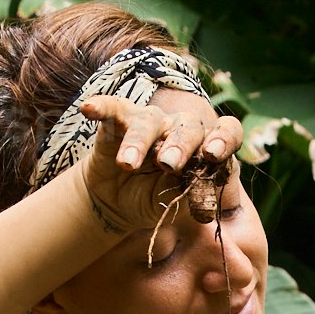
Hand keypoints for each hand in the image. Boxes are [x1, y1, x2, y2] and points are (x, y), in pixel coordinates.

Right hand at [77, 89, 246, 242]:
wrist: (115, 202)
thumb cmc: (151, 201)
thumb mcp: (171, 206)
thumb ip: (188, 196)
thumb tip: (201, 192)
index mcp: (203, 149)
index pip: (226, 132)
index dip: (224, 139)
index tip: (214, 154)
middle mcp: (180, 129)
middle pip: (188, 127)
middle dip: (179, 145)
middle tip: (168, 165)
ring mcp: (151, 122)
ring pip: (149, 122)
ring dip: (139, 142)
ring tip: (127, 165)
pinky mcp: (119, 119)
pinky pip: (112, 108)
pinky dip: (101, 107)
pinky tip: (88, 109)